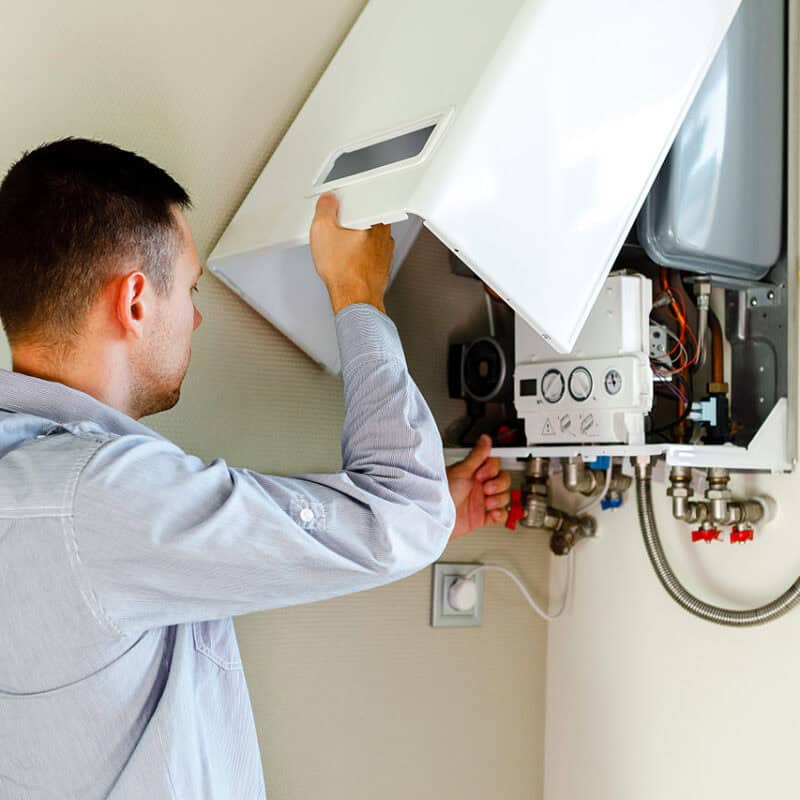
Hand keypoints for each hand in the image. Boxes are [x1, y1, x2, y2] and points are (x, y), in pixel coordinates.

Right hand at [309, 192, 393, 313]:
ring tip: (339, 251)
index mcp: (374, 219)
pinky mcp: (382, 264)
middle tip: (334, 234)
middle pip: (362, 218)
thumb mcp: (322, 231)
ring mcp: (385, 250)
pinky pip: (368, 253)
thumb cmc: (344, 272)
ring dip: (352, 240)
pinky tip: (346, 262)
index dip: (341, 206)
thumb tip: (328, 200)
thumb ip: (325, 208)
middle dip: (346, 224)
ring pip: (366, 236)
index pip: (359, 201)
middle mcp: (384, 233)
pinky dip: (357, 255)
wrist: (355, 299)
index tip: (332, 212)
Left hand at [447, 435, 511, 539]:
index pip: (494, 465)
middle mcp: (478, 486)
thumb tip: (485, 439)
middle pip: (503, 480)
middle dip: (498, 484)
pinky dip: (500, 514)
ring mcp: (481, 501)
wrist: (436, 518)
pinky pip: (500, 514)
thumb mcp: (461, 471)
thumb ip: (476, 455)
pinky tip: (492, 512)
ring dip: (498, 499)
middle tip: (485, 489)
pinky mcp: (482, 517)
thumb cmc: (441, 493)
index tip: (482, 473)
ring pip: (504, 496)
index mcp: (473, 473)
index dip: (492, 469)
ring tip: (487, 503)